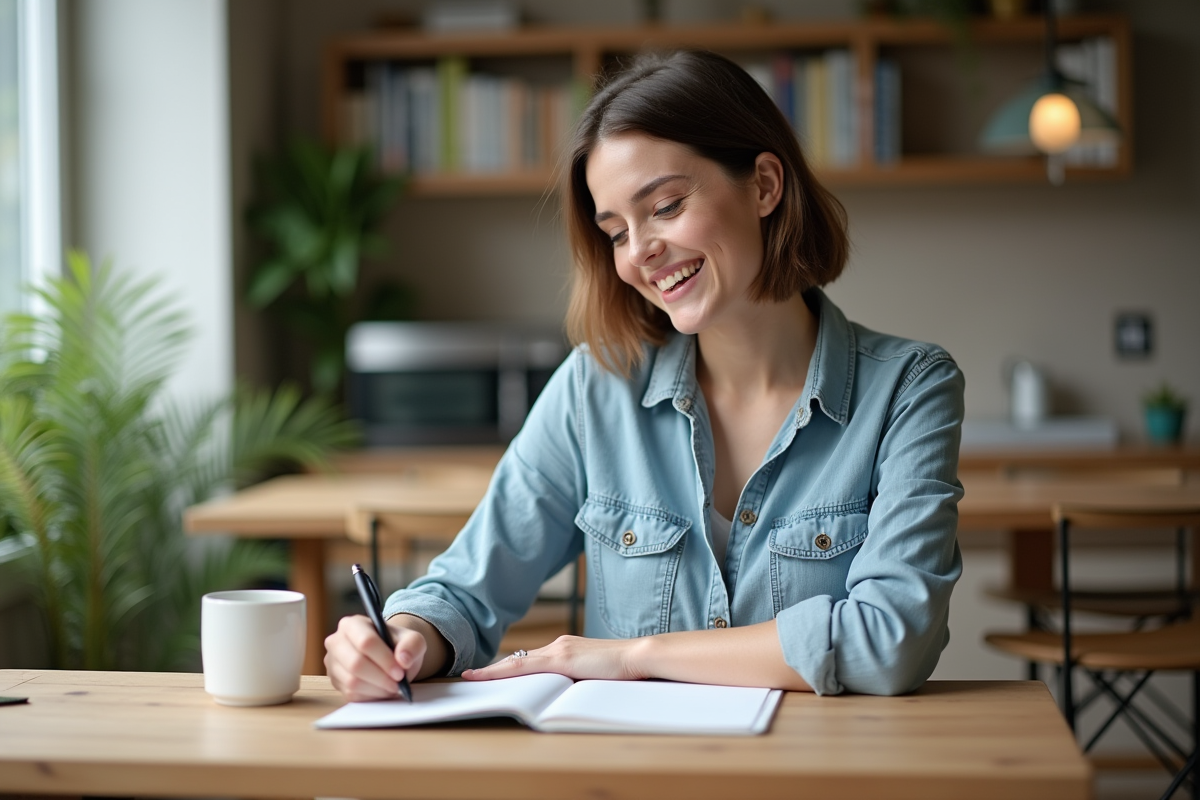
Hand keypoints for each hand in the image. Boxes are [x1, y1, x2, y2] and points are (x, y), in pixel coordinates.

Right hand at [324, 614, 427, 701]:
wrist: (390, 656)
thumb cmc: (398, 645)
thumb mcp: (413, 640)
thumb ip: (413, 645)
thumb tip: (403, 659)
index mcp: (353, 624)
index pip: (365, 642)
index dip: (384, 659)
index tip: (400, 672)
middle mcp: (336, 641)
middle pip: (355, 663)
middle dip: (380, 677)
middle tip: (397, 683)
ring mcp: (332, 663)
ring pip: (352, 681)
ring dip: (377, 688)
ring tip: (392, 686)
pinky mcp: (335, 681)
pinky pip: (351, 694)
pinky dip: (371, 695)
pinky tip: (382, 689)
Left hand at [462, 635, 647, 681]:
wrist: (640, 656)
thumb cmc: (624, 670)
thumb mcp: (595, 676)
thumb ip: (577, 679)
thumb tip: (563, 693)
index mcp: (568, 649)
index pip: (532, 659)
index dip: (510, 666)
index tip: (491, 672)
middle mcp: (560, 645)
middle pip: (520, 658)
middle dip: (495, 669)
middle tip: (471, 677)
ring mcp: (559, 650)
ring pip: (517, 661)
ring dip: (494, 671)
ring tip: (471, 678)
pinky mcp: (561, 658)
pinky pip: (523, 666)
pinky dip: (501, 672)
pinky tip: (485, 676)